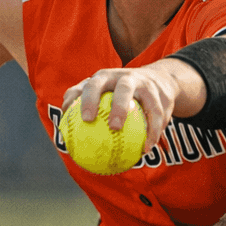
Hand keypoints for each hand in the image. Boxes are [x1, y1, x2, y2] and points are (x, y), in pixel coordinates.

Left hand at [62, 62, 195, 157]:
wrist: (157, 79)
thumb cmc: (115, 89)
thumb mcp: (98, 88)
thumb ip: (78, 98)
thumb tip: (62, 119)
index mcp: (106, 76)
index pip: (94, 85)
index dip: (89, 100)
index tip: (87, 120)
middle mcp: (127, 77)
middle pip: (124, 89)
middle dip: (120, 106)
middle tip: (114, 127)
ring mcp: (147, 86)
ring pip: (150, 105)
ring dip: (148, 126)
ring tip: (142, 147)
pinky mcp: (163, 95)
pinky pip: (160, 117)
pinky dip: (155, 133)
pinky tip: (147, 148)